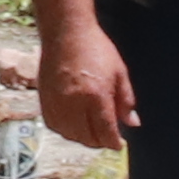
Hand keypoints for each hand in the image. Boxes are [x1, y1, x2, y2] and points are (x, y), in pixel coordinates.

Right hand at [39, 22, 138, 152]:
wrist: (66, 33)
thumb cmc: (96, 49)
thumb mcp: (120, 73)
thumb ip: (126, 101)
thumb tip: (133, 123)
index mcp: (96, 96)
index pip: (106, 132)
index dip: (114, 143)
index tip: (119, 145)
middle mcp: (74, 102)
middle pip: (88, 137)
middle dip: (100, 142)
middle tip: (107, 138)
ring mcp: (57, 102)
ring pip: (70, 135)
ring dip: (83, 138)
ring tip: (92, 132)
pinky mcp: (44, 99)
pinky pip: (55, 126)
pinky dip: (66, 131)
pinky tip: (75, 126)